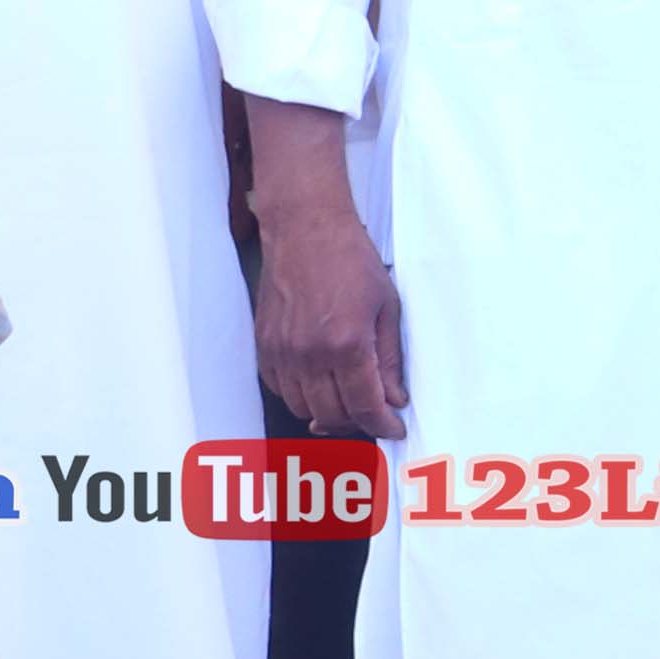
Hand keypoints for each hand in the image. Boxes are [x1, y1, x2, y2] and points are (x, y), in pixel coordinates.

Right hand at [255, 197, 407, 440]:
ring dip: (329, 412)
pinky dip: (301, 395)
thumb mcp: (387, 307)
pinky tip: (319, 383)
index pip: (365, 407)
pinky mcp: (264, 345)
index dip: (383, 425)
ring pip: (304, 407)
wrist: (305, 229)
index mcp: (346, 344)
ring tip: (349, 399)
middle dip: (359, 422)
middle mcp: (309, 354)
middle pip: (333, 414)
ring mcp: (282, 351)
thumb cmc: (351, 260)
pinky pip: (280, 389)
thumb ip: (390, 360)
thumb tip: (395, 399)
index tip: (394, 429)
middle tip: (375, 413)